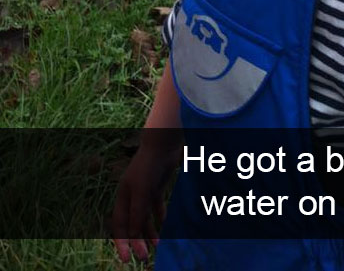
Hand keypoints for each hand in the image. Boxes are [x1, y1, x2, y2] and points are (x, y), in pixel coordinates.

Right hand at [112, 136, 180, 263]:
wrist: (163, 143)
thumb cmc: (149, 166)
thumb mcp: (142, 191)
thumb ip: (138, 213)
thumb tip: (134, 236)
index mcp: (122, 197)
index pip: (120, 226)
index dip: (122, 243)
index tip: (126, 260)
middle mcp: (131, 196)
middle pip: (133, 224)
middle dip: (137, 242)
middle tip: (144, 258)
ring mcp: (144, 191)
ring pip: (145, 217)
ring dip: (150, 232)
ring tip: (158, 246)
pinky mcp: (156, 186)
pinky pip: (156, 207)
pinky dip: (160, 217)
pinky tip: (165, 227)